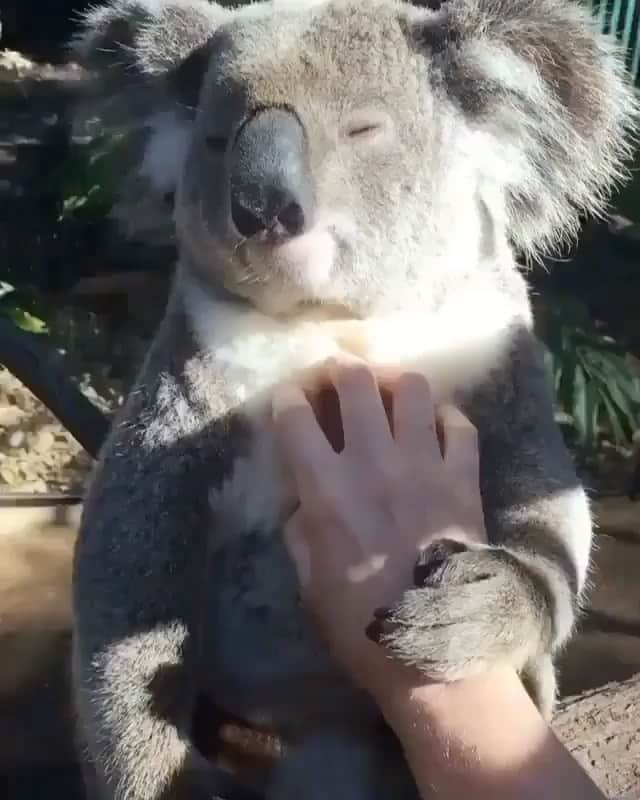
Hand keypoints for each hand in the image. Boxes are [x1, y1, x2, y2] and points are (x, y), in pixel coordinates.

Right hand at [271, 356, 486, 691]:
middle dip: (340, 370)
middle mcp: (374, 463)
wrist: (436, 651)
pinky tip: (436, 428)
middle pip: (355, 383)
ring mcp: (424, 465)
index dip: (288, 399)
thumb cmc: (361, 624)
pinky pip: (460, 424)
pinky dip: (446, 418)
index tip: (290, 399)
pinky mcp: (463, 478)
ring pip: (412, 389)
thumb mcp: (308, 581)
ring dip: (395, 385)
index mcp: (326, 490)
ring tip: (390, 396)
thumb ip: (299, 527)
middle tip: (339, 378)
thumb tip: (301, 493)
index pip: (296, 419)